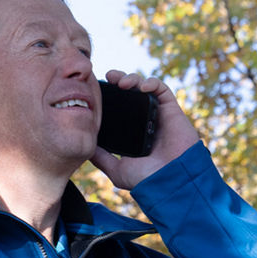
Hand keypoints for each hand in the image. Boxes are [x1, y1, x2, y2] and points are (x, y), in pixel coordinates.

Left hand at [93, 68, 200, 189]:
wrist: (170, 180)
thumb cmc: (146, 178)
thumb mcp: (117, 170)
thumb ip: (102, 158)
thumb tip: (85, 148)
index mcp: (132, 132)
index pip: (119, 108)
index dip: (109, 96)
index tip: (97, 90)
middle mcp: (144, 121)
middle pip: (130, 93)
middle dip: (119, 80)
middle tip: (109, 77)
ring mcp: (157, 114)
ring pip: (144, 87)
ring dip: (132, 79)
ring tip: (122, 83)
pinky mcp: (171, 110)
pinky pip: (162, 89)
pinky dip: (151, 83)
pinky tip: (142, 87)